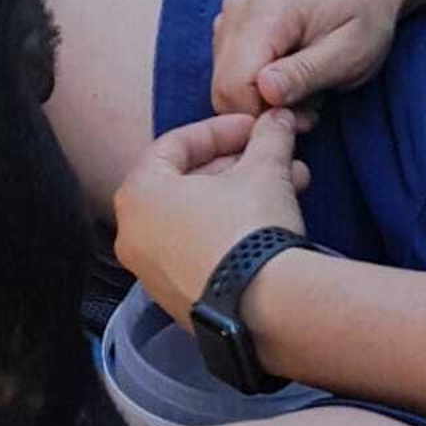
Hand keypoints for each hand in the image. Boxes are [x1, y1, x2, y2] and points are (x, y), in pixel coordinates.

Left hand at [112, 110, 309, 326]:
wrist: (264, 308)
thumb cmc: (248, 226)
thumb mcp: (264, 169)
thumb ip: (268, 137)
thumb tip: (279, 117)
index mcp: (138, 195)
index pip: (175, 145)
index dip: (220, 128)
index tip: (254, 126)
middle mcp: (134, 236)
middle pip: (188, 182)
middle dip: (238, 165)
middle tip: (272, 154)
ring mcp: (154, 274)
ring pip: (200, 217)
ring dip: (244, 195)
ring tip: (290, 182)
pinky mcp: (180, 301)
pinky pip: (203, 250)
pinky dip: (233, 230)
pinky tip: (275, 220)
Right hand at [210, 0, 401, 113]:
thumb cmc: (361, 22)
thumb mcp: (348, 55)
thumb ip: (305, 73)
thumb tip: (265, 90)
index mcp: (267, 11)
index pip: (236, 85)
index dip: (264, 114)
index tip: (304, 118)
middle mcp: (238, 9)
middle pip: (224, 89)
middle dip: (263, 112)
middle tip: (307, 110)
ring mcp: (228, 16)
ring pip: (224, 87)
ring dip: (261, 103)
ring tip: (302, 91)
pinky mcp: (227, 27)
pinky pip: (227, 76)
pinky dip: (254, 90)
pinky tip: (287, 81)